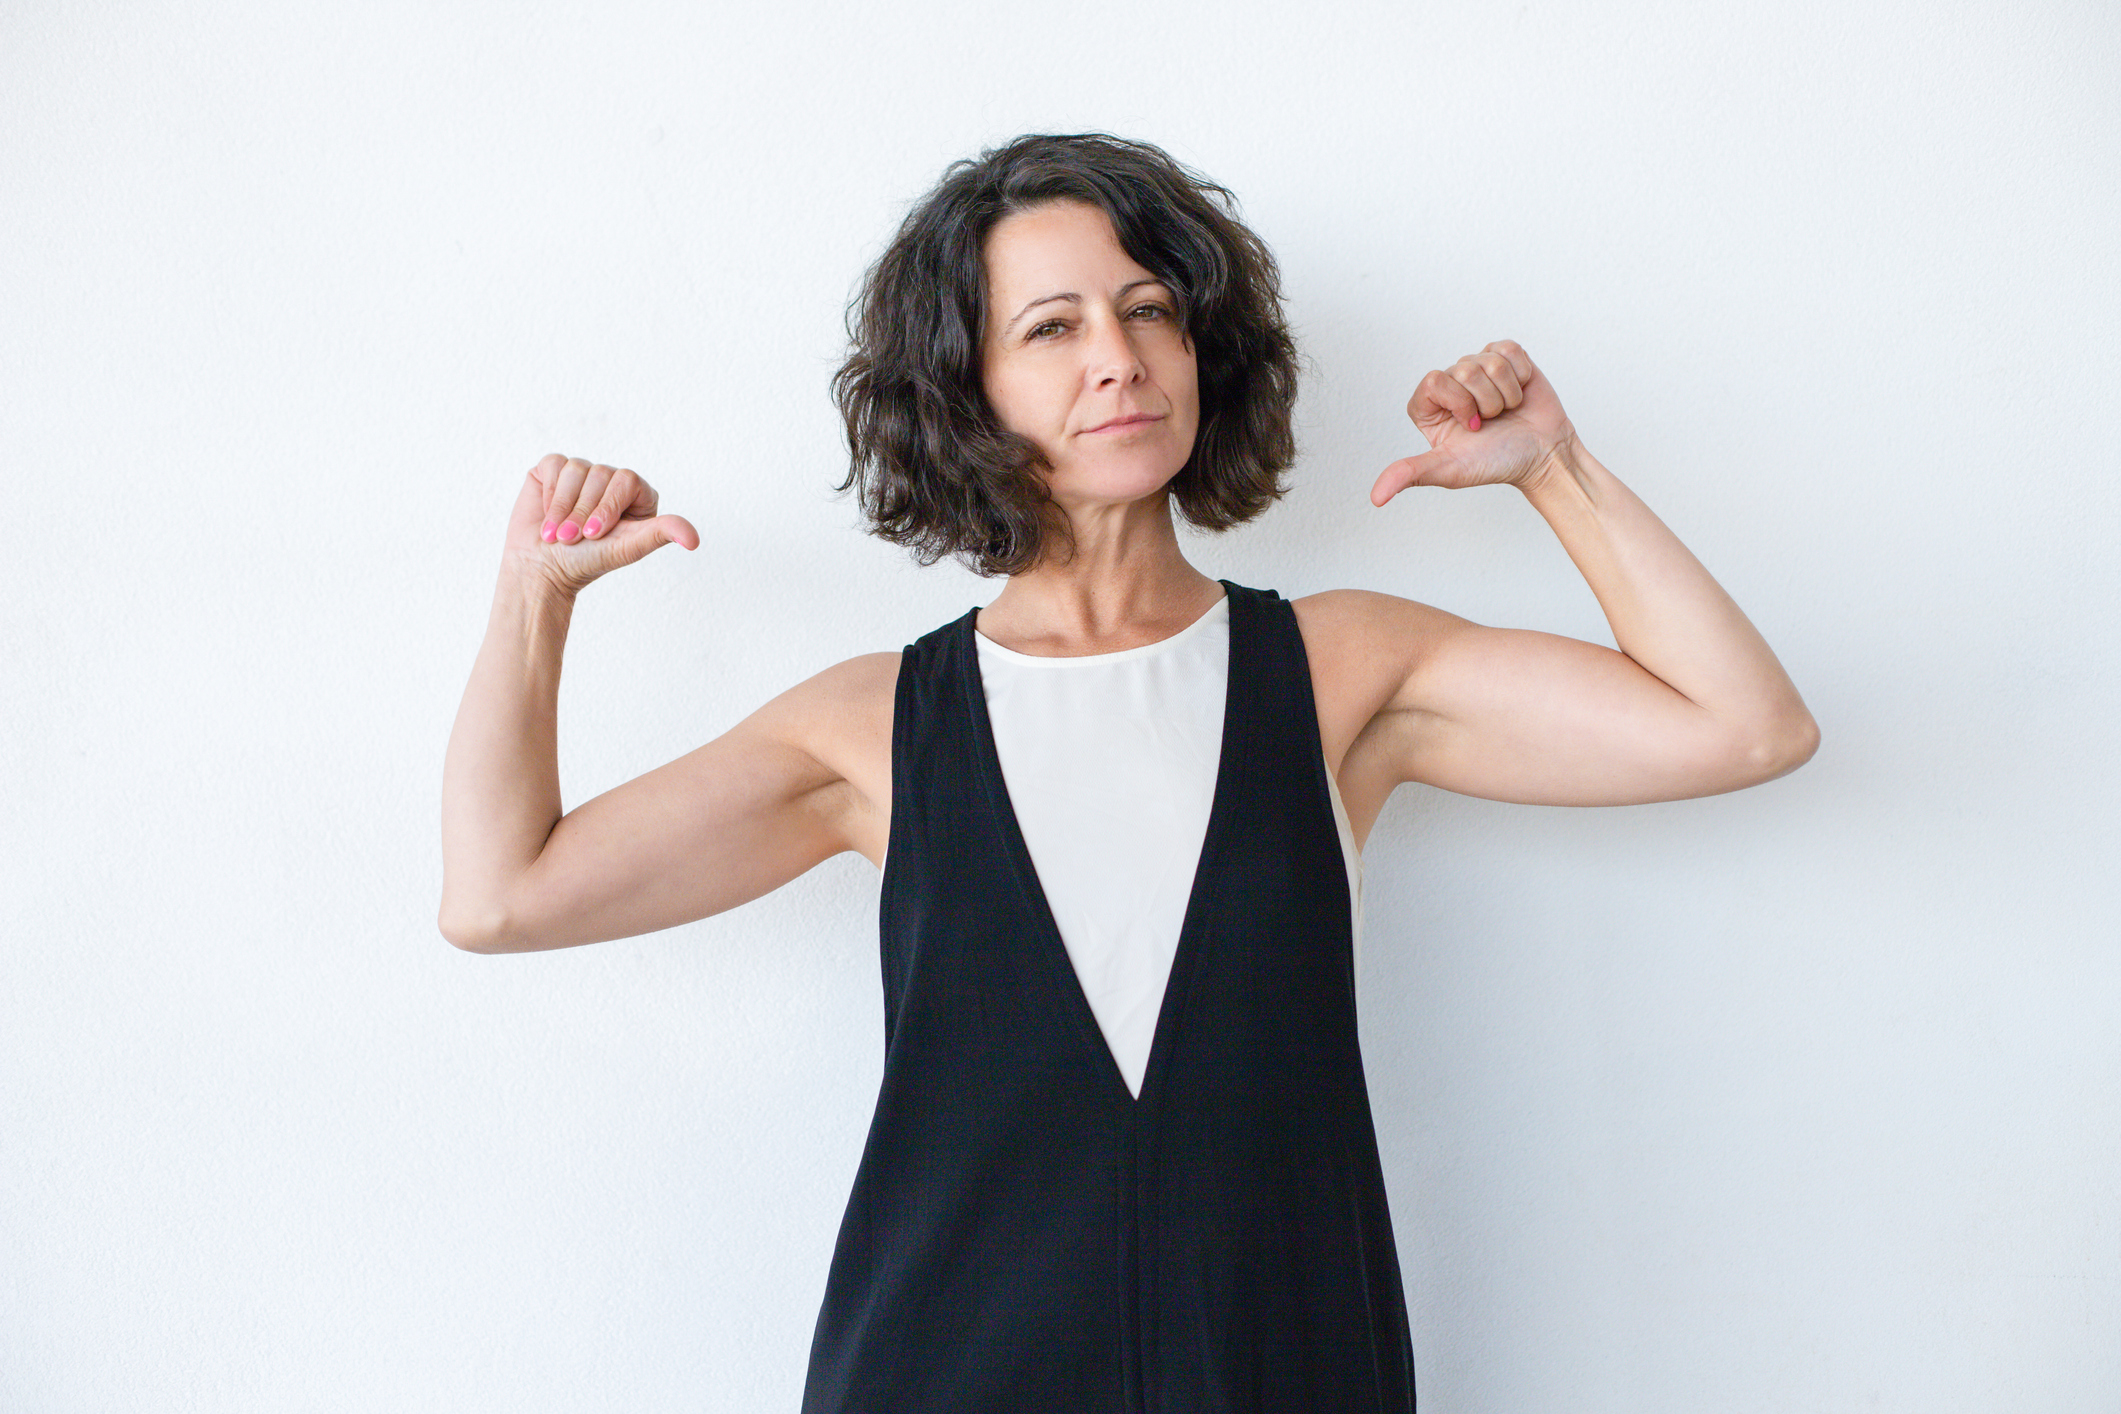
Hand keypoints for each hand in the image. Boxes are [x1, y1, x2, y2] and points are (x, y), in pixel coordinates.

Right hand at [502, 453, 700, 594]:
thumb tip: (694, 540)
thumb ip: (661, 535)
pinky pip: (554, 464)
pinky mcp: (554, 470)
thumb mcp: (628, 548)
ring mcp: (583, 473)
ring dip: (562, 506)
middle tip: (572, 539)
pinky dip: (548, 492)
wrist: (541, 568)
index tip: (595, 535)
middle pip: (600, 473)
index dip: (608, 506)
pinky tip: (547, 514)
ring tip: (558, 533)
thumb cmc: (587, 561)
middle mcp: (611, 480)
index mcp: (636, 496)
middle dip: (582, 512)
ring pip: (575, 468)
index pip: (627, 480)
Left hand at [1369, 339, 1579, 505]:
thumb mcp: (1449, 470)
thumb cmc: (1496, 463)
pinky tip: (1519, 394)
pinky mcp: (1505, 358)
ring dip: (1505, 393)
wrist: (1543, 456)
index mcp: (1429, 407)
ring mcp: (1477, 369)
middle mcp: (1450, 385)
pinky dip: (1521, 376)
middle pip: (1464, 369)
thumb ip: (1410, 474)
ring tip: (1506, 412)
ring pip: (1489, 361)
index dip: (1459, 403)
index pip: (1434, 382)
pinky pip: (1509, 350)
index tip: (1473, 427)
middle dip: (1487, 402)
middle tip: (1493, 422)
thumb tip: (1376, 498)